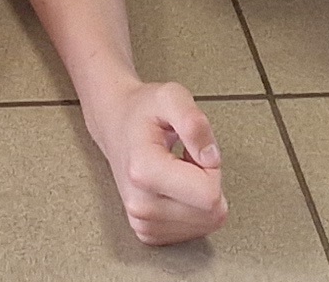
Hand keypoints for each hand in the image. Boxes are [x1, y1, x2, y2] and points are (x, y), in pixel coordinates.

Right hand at [86, 78, 227, 244]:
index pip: (209, 195)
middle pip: (212, 213)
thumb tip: (211, 158)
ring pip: (207, 223)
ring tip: (180, 170)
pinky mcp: (148, 233)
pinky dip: (193, 208)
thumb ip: (195, 122)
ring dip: (201, 195)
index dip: (213, 168)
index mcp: (144, 170)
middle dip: (209, 181)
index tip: (195, 151)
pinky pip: (195, 230)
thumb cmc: (141, 112)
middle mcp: (140, 203)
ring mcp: (142, 222)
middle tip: (187, 158)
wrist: (114, 124)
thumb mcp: (172, 96)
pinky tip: (176, 187)